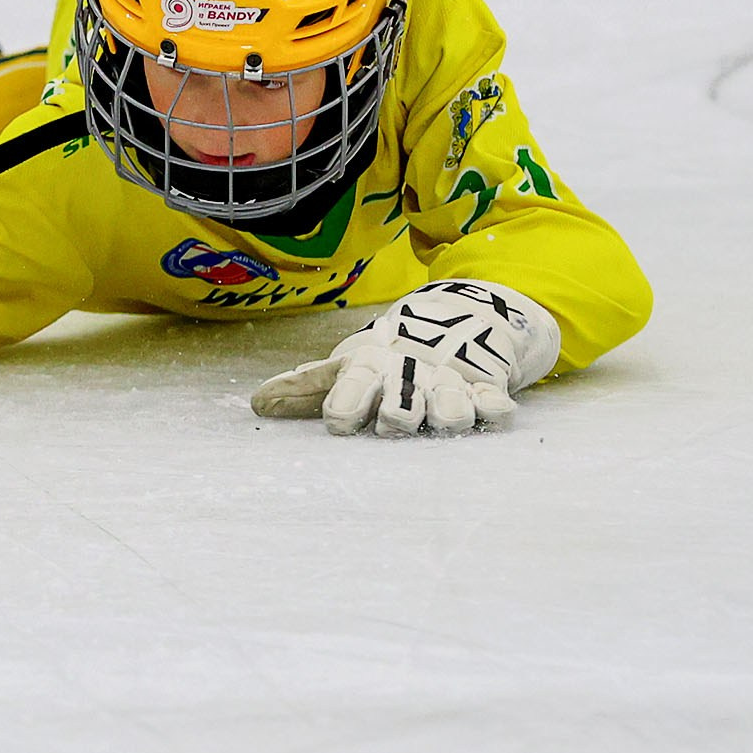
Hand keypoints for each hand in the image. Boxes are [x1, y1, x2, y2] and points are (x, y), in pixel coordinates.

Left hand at [252, 279, 562, 436]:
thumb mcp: (344, 368)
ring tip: (439, 419)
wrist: (449, 325)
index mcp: (370, 367)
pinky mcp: (487, 390)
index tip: (339, 424)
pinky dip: (493, 410)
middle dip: (396, 419)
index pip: (352, 386)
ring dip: (445, 417)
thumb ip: (303, 389)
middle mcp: (408, 376)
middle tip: (391, 426)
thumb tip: (257, 404)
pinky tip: (488, 409)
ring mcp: (450, 384)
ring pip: (451, 410)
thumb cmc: (382, 360)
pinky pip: (496, 405)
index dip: (344, 407)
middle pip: (402, 408)